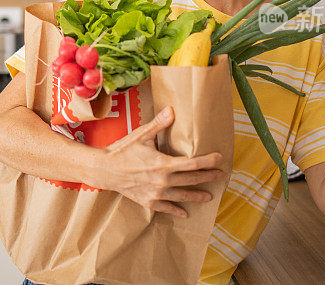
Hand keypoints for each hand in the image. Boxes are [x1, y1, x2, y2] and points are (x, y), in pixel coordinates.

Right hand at [100, 106, 225, 217]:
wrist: (104, 170)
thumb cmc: (123, 150)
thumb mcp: (141, 135)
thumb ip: (159, 124)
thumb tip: (172, 110)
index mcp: (163, 164)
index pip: (192, 163)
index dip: (208, 161)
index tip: (219, 159)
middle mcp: (163, 181)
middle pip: (191, 179)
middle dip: (207, 177)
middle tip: (219, 175)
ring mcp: (156, 193)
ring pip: (182, 196)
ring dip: (197, 195)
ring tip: (208, 196)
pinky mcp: (148, 201)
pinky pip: (166, 207)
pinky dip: (176, 211)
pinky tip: (185, 213)